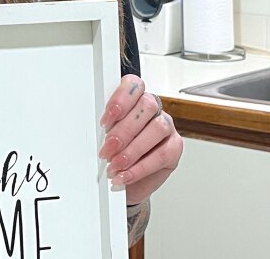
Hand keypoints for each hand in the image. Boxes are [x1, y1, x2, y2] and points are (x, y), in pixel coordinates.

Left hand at [98, 75, 182, 205]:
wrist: (129, 183)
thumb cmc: (116, 155)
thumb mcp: (106, 139)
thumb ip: (105, 130)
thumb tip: (95, 134)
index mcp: (135, 100)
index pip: (133, 86)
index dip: (120, 100)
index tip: (105, 120)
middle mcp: (154, 110)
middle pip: (146, 106)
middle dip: (124, 130)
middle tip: (107, 150)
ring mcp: (167, 127)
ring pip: (157, 128)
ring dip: (132, 150)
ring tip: (115, 165)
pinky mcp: (174, 148)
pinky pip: (161, 155)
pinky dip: (140, 168)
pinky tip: (126, 174)